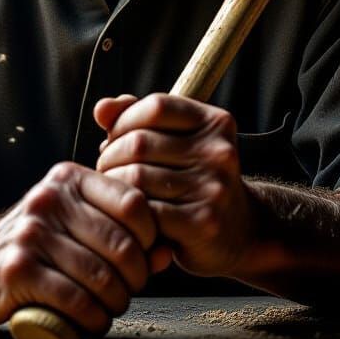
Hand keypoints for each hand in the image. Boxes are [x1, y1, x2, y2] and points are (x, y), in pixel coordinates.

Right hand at [0, 161, 160, 334]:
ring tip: (113, 307)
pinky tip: (93, 321)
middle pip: (120, 243)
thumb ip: (121, 231)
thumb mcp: (76, 223)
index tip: (147, 255)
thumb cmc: (39, 242)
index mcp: (70, 179)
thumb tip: (165, 253)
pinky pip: (74, 299)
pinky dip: (93, 317)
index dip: (150, 234)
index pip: (132, 202)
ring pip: (100, 275)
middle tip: (132, 289)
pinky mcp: (18, 269)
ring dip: (117, 301)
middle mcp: (50, 199)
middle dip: (136, 276)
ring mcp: (32, 233)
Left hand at [94, 93, 254, 277]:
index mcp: (215, 123)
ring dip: (114, 184)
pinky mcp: (202, 222)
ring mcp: (213, 187)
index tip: (114, 138)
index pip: (156, 106)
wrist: (238, 232)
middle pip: (140, 142)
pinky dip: (129, 211)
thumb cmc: (192, 179)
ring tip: (114, 190)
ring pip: (137, 176)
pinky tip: (129, 213)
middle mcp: (219, 152)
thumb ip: (136, 118)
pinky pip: (146, 210)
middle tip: (106, 170)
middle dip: (111, 156)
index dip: (124, 121)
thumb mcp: (175, 141)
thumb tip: (101, 109)